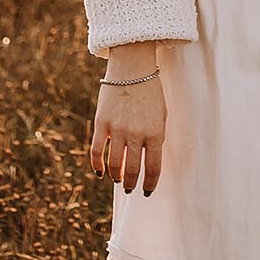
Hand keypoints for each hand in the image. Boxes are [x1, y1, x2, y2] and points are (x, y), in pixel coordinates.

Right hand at [90, 72, 166, 195]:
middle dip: (132, 183)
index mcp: (155, 133)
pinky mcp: (102, 124)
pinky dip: (97, 165)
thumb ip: (156, 137)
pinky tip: (100, 172)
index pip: (153, 168)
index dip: (150, 184)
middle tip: (131, 189)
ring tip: (118, 180)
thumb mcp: (161, 115)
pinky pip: (97, 151)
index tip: (147, 191)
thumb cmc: (151, 92)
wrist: (132, 68)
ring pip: (115, 164)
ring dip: (116, 176)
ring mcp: (118, 130)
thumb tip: (148, 159)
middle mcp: (137, 135)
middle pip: (133, 170)